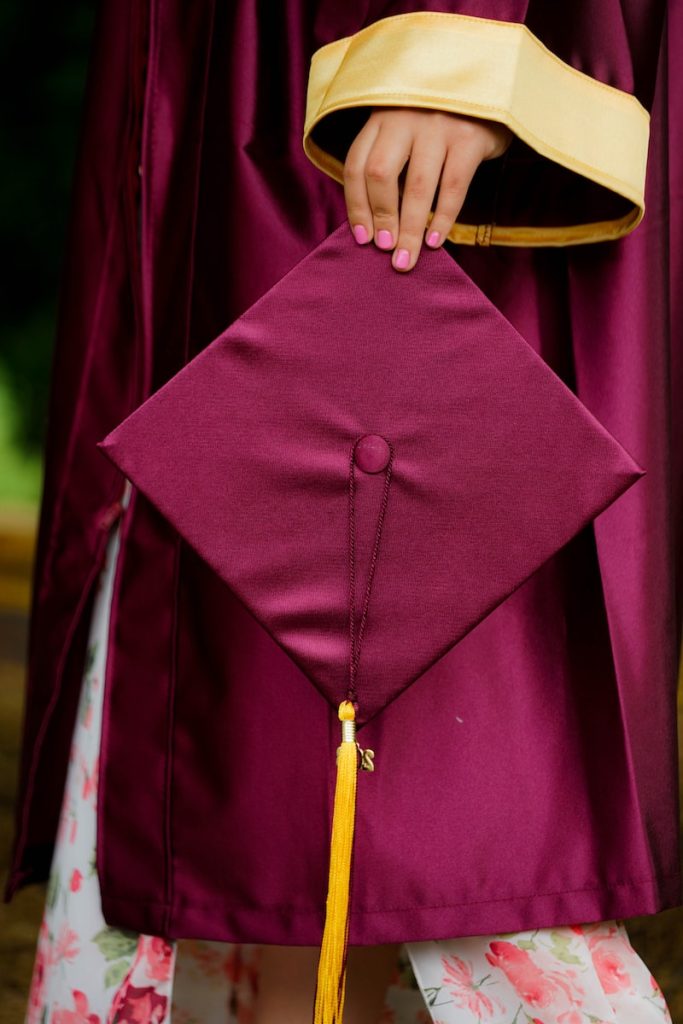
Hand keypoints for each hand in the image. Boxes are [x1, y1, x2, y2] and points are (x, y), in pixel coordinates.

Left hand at [343, 107, 511, 270]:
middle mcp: (405, 118)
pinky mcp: (470, 137)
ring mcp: (438, 125)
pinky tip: (435, 241)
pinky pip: (453, 187)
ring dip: (410, 230)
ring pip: (417, 187)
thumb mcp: (407, 129)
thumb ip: (390, 161)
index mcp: (381, 117)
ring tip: (406, 259)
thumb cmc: (440, 121)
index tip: (362, 238)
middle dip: (381, 218)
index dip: (356, 206)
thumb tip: (377, 222)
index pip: (356, 165)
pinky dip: (442, 219)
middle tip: (385, 249)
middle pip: (380, 174)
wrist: (489, 88)